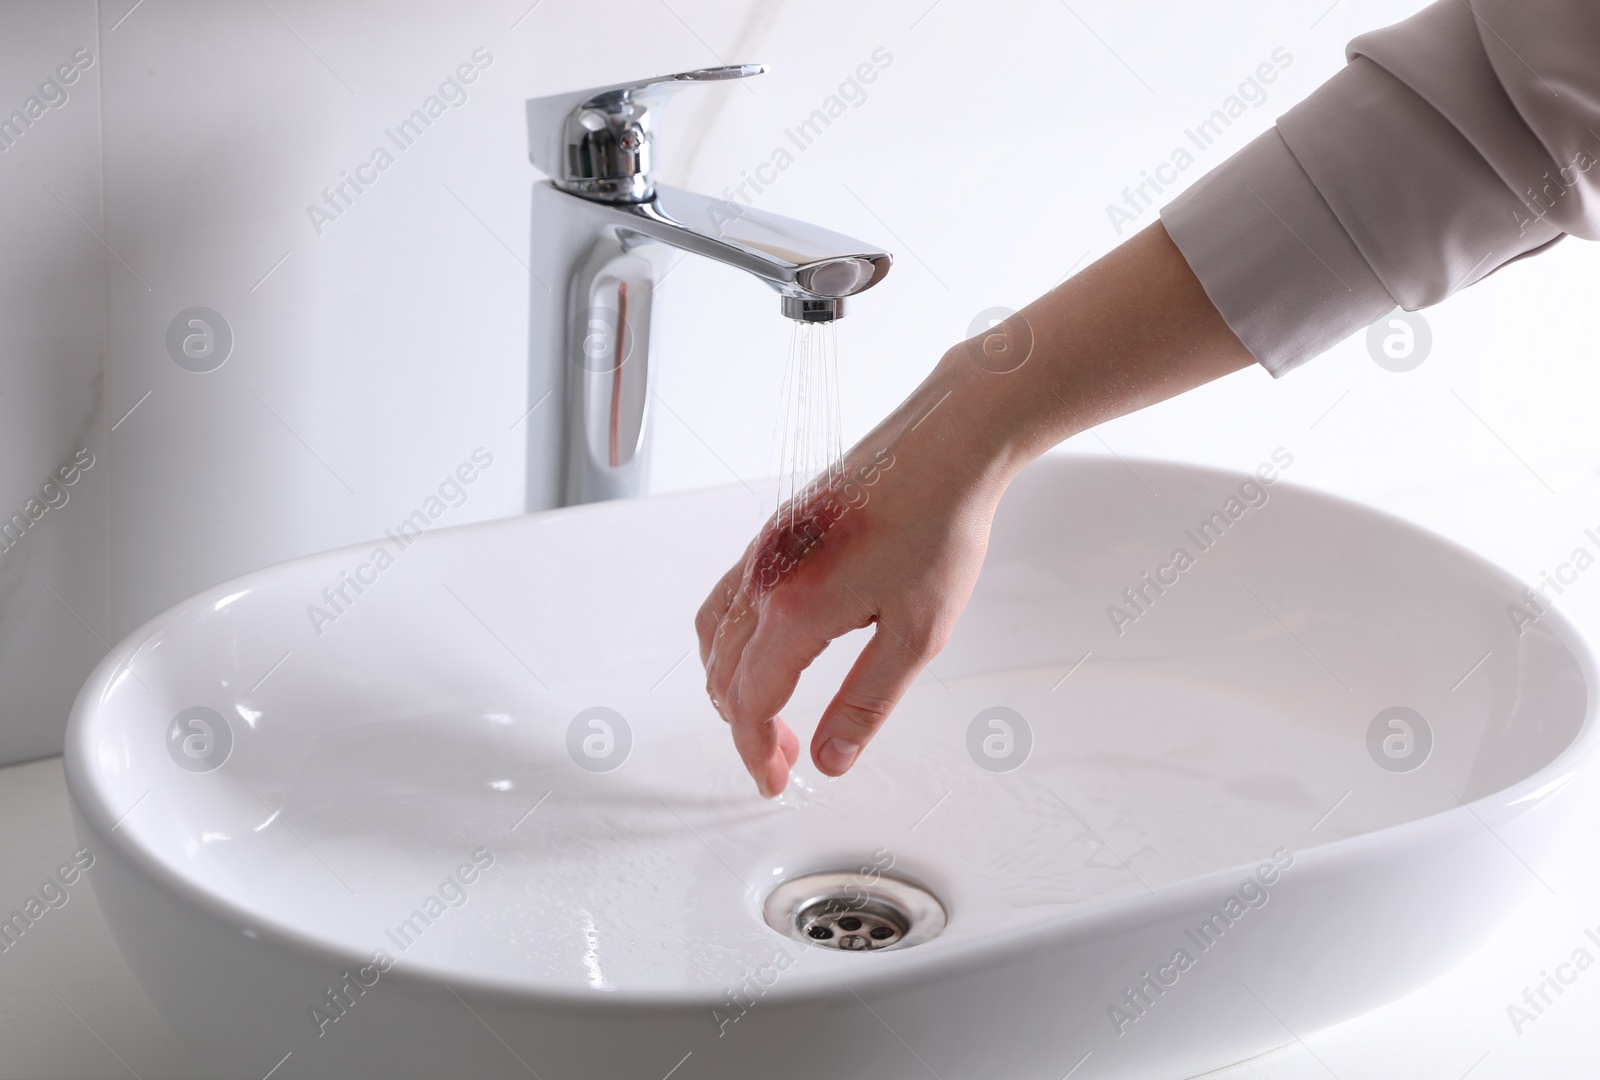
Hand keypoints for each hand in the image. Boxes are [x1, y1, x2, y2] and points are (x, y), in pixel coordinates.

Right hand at [696, 366, 1009, 797]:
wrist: (947, 445)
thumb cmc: (939, 527)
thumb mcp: (917, 635)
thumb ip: (866, 704)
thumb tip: (831, 760)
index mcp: (796, 610)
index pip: (750, 702)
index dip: (755, 751)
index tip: (775, 780)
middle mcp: (765, 577)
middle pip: (722, 674)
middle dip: (745, 726)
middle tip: (784, 756)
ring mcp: (764, 550)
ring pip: (712, 633)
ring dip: (729, 684)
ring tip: (768, 711)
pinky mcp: (775, 531)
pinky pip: (725, 596)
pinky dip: (727, 640)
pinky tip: (767, 648)